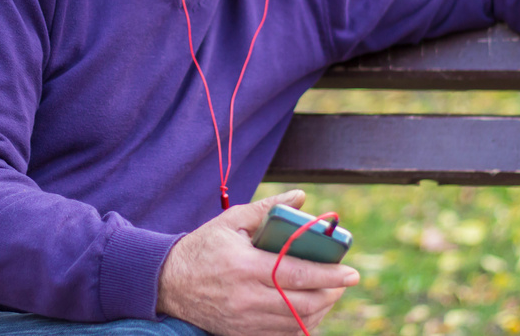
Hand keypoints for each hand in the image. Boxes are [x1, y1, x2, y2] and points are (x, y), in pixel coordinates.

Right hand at [156, 189, 359, 334]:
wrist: (168, 283)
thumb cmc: (203, 247)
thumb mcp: (231, 221)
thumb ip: (268, 209)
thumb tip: (300, 197)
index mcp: (244, 266)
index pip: (296, 274)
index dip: (328, 275)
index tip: (351, 272)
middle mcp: (246, 297)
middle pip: (301, 304)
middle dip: (331, 293)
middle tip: (344, 281)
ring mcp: (244, 320)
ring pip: (295, 324)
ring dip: (320, 310)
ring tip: (330, 293)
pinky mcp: (241, 333)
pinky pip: (281, 335)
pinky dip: (301, 324)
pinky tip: (308, 310)